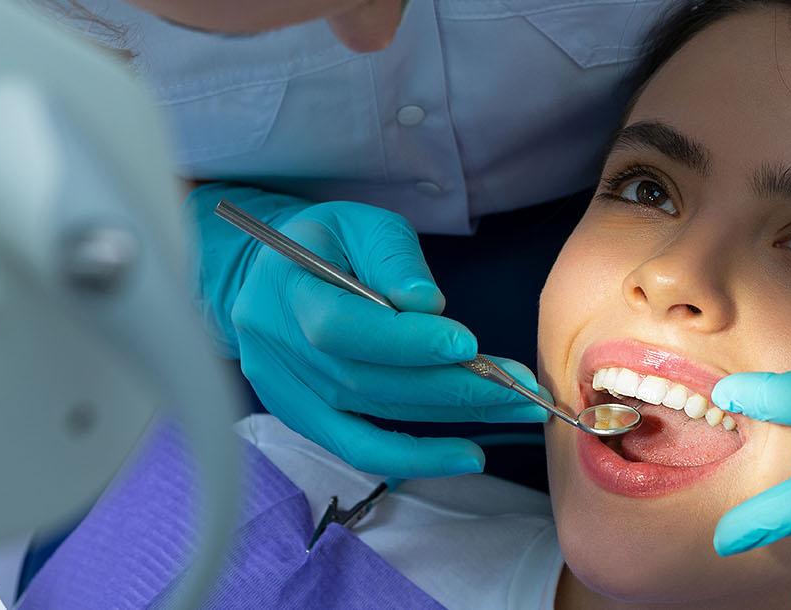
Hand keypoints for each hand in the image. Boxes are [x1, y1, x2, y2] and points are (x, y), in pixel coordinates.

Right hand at [194, 183, 545, 477]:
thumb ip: (393, 259)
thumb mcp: (361, 224)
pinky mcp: (302, 419)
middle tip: (520, 387)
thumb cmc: (328, 243)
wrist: (270, 276)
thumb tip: (428, 306)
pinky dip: (416, 458)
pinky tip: (466, 454)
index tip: (468, 343)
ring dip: (450, 418)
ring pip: (372, 417)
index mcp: (284, 290)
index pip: (340, 328)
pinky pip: (359, 450)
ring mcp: (284, 393)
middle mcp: (275, 350)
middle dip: (451, 386)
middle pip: (367, 381)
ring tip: (514, 410)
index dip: (403, 342)